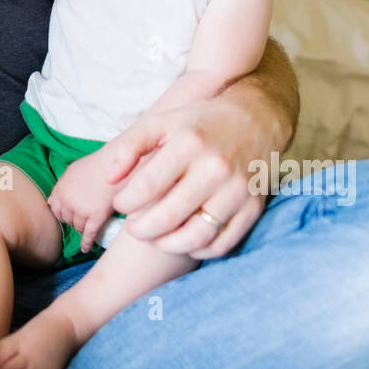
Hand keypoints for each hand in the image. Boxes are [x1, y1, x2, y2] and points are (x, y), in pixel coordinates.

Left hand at [48, 150, 120, 253]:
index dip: (62, 213)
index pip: (55, 209)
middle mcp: (68, 201)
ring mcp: (82, 210)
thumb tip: (50, 201)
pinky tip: (86, 249)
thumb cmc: (97, 164)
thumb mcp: (73, 170)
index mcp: (61, 188)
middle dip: (73, 221)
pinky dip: (87, 243)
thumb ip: (61, 186)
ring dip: (82, 229)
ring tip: (88, 228)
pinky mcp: (96, 217)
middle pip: (67, 220)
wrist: (118, 164)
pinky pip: (89, 235)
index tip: (68, 215)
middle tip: (82, 220)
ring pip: (78, 227)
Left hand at [105, 93, 277, 259]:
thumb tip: (109, 179)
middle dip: (141, 229)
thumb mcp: (163, 121)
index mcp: (190, 143)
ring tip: (154, 238)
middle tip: (132, 227)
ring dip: (167, 244)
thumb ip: (130, 146)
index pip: (147, 187)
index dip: (125, 202)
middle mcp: (216, 168)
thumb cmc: (201, 123)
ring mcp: (238, 190)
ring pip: (196, 236)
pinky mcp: (254, 207)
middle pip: (169, 216)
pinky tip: (183, 241)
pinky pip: (223, 243)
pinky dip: (199, 250)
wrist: (258, 117)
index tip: (120, 204)